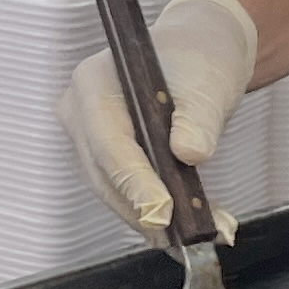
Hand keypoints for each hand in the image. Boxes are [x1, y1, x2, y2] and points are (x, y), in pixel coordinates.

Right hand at [57, 0, 258, 234]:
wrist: (197, 53)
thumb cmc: (198, 58)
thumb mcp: (208, 84)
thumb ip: (198, 120)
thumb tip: (189, 153)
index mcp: (94, 82)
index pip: (109, 143)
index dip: (135, 182)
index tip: (163, 212)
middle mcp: (80, 112)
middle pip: (106, 175)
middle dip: (147, 209)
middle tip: (188, 235)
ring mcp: (89, 138)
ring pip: (114, 192)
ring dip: (156, 218)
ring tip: (204, 233)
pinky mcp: (105, 160)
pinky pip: (125, 192)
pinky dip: (158, 211)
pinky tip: (189, 228)